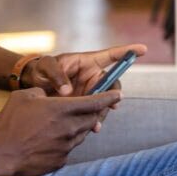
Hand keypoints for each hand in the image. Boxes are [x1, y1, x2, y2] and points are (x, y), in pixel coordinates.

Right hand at [0, 87, 121, 175]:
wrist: (1, 154)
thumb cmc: (10, 123)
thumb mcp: (24, 96)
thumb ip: (42, 93)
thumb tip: (49, 97)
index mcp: (63, 109)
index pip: (96, 102)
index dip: (109, 97)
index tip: (119, 94)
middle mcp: (70, 128)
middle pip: (93, 119)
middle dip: (96, 112)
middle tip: (93, 108)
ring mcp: (67, 146)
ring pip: (82, 134)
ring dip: (79, 127)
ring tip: (64, 123)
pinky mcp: (61, 160)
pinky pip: (69, 148)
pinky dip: (65, 141)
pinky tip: (50, 140)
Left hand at [22, 44, 146, 130]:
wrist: (34, 86)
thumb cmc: (41, 70)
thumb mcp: (46, 67)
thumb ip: (57, 76)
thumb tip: (68, 92)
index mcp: (87, 62)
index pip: (111, 55)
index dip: (127, 52)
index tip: (142, 49)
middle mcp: (92, 75)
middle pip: (112, 84)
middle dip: (114, 95)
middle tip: (113, 105)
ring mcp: (90, 90)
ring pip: (105, 100)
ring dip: (104, 111)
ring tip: (96, 123)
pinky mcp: (84, 103)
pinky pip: (95, 111)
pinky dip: (95, 119)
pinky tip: (92, 127)